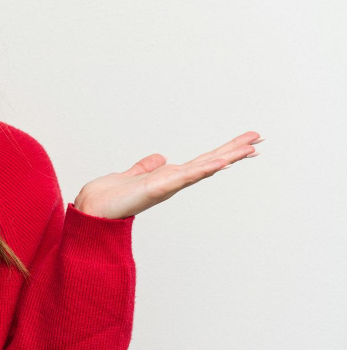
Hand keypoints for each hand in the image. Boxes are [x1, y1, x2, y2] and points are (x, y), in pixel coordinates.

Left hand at [72, 131, 263, 219]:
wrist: (91, 211)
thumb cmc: (108, 198)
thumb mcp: (130, 176)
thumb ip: (145, 168)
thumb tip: (160, 158)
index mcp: (167, 178)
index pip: (200, 162)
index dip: (222, 152)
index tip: (245, 143)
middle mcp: (172, 182)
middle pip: (208, 162)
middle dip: (233, 151)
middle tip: (259, 138)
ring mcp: (167, 186)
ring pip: (203, 168)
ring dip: (227, 157)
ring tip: (250, 147)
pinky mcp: (157, 189)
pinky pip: (184, 178)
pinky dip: (202, 170)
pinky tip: (219, 162)